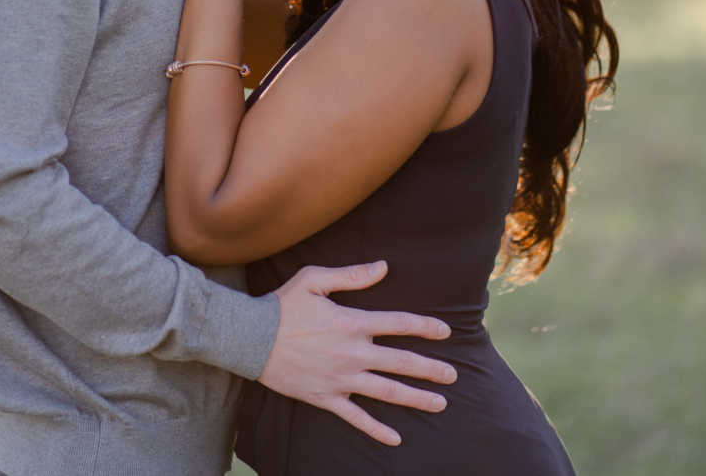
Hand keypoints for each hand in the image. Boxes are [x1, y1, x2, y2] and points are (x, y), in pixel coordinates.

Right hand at [261, 261, 455, 446]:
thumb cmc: (283, 305)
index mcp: (352, 322)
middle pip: (401, 363)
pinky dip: (377, 429)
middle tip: (454, 376)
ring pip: (386, 392)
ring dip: (416, 398)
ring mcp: (341, 379)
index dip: (425, 327)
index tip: (445, 331)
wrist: (252, 338)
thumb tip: (384, 266)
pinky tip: (396, 438)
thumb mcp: (315, 279)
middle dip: (431, 369)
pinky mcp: (326, 398)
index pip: (399, 324)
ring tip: (440, 403)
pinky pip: (356, 417)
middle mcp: (352, 353)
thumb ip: (352, 275)